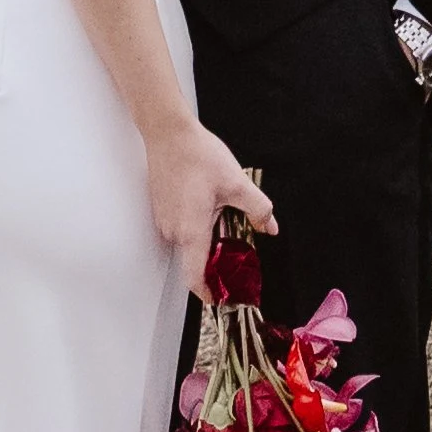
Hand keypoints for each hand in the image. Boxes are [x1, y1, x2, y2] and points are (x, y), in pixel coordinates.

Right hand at [144, 120, 276, 301]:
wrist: (168, 133)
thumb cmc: (197, 156)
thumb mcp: (237, 184)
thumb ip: (258, 210)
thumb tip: (270, 227)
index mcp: (191, 231)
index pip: (195, 277)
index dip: (207, 293)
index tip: (221, 299)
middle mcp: (173, 231)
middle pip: (194, 260)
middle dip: (215, 260)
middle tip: (236, 249)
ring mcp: (163, 220)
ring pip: (187, 242)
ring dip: (206, 239)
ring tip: (224, 217)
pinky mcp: (161, 208)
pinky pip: (180, 228)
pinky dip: (196, 226)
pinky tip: (208, 204)